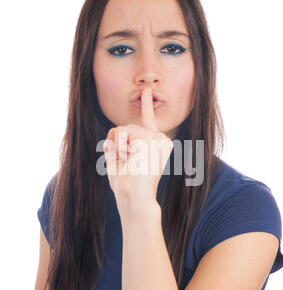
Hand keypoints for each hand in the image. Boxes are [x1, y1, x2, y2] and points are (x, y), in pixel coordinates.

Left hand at [103, 87, 173, 208]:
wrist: (135, 198)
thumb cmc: (127, 185)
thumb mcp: (120, 161)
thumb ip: (118, 144)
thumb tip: (114, 130)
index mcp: (157, 145)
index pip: (149, 121)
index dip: (147, 104)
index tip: (147, 91)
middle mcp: (161, 139)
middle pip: (127, 127)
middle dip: (118, 144)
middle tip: (128, 164)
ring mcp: (156, 137)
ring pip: (122, 129)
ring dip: (118, 147)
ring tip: (130, 162)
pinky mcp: (149, 137)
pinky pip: (121, 132)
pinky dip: (118, 146)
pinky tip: (130, 158)